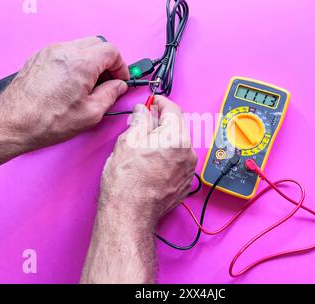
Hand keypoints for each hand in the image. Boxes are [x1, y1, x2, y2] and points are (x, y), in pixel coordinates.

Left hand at [0, 36, 128, 150]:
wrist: (15, 122)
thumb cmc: (47, 120)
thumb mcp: (91, 113)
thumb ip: (110, 94)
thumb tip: (118, 86)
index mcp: (81, 62)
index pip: (111, 51)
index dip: (121, 66)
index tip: (120, 80)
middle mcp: (65, 51)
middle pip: (97, 44)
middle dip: (107, 61)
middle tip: (109, 81)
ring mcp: (50, 52)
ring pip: (81, 46)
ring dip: (91, 61)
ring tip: (90, 84)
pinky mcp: (40, 57)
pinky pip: (65, 52)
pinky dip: (76, 62)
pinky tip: (74, 82)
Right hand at [81, 96, 196, 282]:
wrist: (130, 213)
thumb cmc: (126, 180)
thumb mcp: (128, 141)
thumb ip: (140, 120)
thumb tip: (144, 111)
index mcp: (176, 137)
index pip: (173, 109)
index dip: (160, 102)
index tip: (152, 102)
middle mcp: (188, 153)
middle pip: (177, 127)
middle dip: (161, 122)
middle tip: (143, 124)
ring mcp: (188, 170)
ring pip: (178, 145)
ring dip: (164, 140)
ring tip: (144, 147)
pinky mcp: (184, 184)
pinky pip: (178, 162)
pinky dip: (168, 157)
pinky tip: (151, 164)